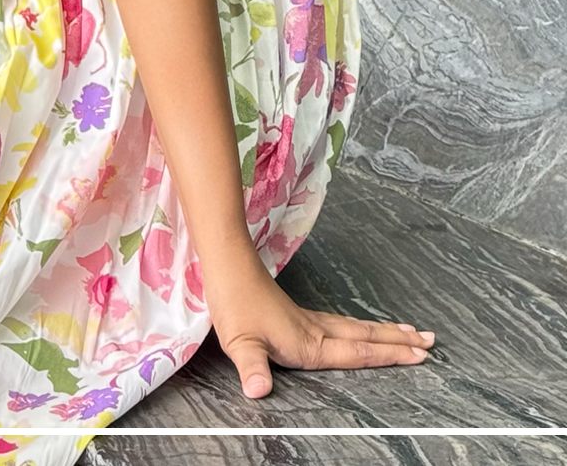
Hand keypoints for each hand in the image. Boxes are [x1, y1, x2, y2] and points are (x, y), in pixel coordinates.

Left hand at [203, 246, 435, 397]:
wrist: (228, 267)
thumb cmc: (234, 305)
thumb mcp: (240, 342)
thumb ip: (252, 368)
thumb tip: (259, 392)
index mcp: (309, 344)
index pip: (357, 352)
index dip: (389, 356)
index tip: (419, 356)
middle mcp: (315, 331)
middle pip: (365, 336)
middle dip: (398, 341)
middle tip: (430, 342)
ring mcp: (308, 320)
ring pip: (355, 328)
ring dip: (384, 331)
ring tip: (410, 332)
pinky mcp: (297, 313)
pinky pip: (341, 324)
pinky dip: (361, 327)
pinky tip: (360, 328)